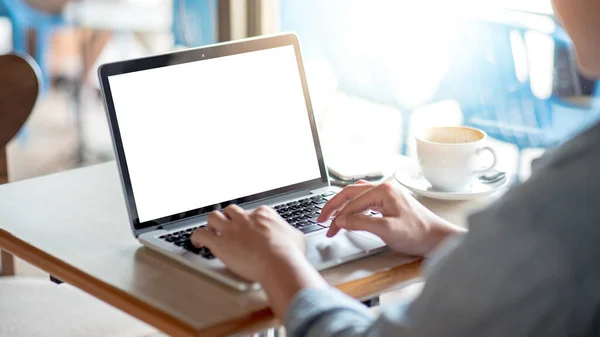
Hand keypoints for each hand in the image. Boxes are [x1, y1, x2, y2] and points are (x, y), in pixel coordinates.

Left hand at [191, 205, 327, 318]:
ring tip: (212, 232)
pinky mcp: (220, 243)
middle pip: (231, 211)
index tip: (250, 228)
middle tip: (229, 227)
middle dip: (229, 218)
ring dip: (212, 224)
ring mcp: (231, 229)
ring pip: (213, 217)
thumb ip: (290, 233)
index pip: (253, 211)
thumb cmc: (289, 253)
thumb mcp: (296, 238)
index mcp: (263, 214)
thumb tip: (293, 237)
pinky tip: (197, 243)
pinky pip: (201, 234)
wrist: (279, 262)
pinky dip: (196, 237)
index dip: (250, 221)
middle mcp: (245, 218)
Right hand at [318, 180, 463, 255]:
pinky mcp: (390, 202)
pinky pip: (365, 201)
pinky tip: (349, 214)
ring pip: (357, 196)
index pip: (352, 201)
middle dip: (334, 206)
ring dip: (343, 206)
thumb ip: (361, 222)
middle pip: (351, 193)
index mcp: (383, 190)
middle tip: (321, 219)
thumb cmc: (417, 234)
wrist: (437, 239)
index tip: (328, 227)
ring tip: (330, 217)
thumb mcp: (386, 230)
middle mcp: (385, 188)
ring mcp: (387, 194)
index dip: (338, 215)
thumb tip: (340, 219)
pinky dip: (353, 207)